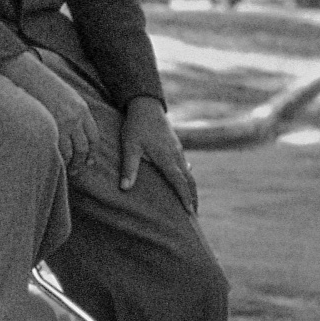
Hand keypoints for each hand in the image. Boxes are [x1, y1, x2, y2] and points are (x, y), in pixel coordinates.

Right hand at [0, 51, 99, 173]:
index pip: (93, 137)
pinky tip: (54, 164)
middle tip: (77, 171)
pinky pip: (57, 151)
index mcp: (82, 109)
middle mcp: (76, 118)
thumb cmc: (42, 83)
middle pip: (84, 148)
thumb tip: (73, 129)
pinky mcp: (49, 127)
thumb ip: (74, 111)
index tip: (89, 162)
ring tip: (64, 171)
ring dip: (70, 165)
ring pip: (72, 153)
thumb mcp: (66, 95)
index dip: (92, 152)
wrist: (27, 73)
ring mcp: (62, 124)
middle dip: (82, 162)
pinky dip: (58, 160)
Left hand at [120, 95, 196, 211]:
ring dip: (190, 189)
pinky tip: (184, 182)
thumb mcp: (129, 146)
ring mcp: (178, 150)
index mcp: (167, 158)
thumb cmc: (136, 126)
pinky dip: (186, 178)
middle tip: (194, 215)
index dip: (185, 198)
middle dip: (193, 198)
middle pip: (189, 181)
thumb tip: (124, 188)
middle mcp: (176, 155)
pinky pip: (184, 165)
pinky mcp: (176, 146)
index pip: (179, 182)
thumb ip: (128, 167)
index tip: (190, 213)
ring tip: (190, 203)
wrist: (146, 104)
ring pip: (188, 173)